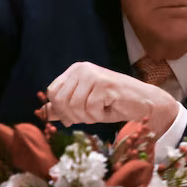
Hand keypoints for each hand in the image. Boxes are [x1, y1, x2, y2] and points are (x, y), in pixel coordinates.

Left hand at [41, 62, 179, 138]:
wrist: (143, 103)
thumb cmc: (114, 104)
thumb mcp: (84, 105)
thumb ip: (64, 107)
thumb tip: (43, 112)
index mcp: (75, 70)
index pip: (52, 92)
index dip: (60, 109)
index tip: (72, 118)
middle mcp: (82, 68)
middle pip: (60, 101)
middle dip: (73, 116)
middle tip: (89, 116)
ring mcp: (93, 75)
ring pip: (74, 106)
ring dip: (87, 117)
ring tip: (100, 111)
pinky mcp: (104, 84)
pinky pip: (90, 109)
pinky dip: (98, 116)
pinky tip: (109, 108)